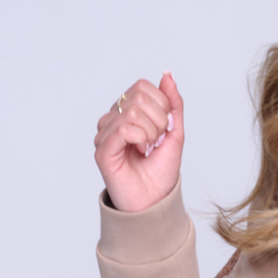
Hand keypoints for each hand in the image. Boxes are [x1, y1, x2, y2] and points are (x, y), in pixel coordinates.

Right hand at [94, 71, 183, 211]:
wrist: (155, 203)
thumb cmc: (161, 172)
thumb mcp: (174, 133)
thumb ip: (173, 104)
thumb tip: (167, 75)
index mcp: (126, 113)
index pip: (142, 86)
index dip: (161, 104)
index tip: (164, 129)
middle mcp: (112, 120)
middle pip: (138, 96)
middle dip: (158, 120)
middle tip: (156, 142)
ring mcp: (105, 134)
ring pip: (132, 111)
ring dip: (151, 132)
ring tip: (148, 149)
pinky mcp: (102, 150)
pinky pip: (124, 128)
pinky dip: (140, 139)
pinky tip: (140, 152)